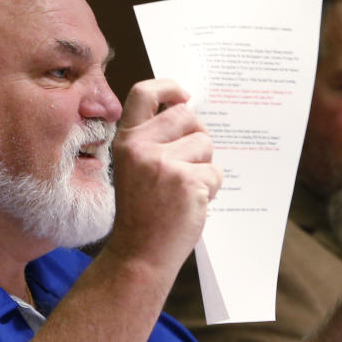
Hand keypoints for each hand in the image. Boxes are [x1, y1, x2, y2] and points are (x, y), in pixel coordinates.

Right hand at [107, 78, 221, 271]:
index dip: (168, 87)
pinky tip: (191, 205)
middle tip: (189, 163)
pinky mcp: (188, 181)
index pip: (144, 93)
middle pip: (187, 116)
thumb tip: (189, 113)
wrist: (139, 254)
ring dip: (204, 167)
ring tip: (184, 191)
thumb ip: (153, 141)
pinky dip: (211, 190)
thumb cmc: (142, 214)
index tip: (183, 95)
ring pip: (205, 144)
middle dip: (197, 135)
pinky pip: (215, 173)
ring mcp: (165, 164)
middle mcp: (142, 147)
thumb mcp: (135, 169)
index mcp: (126, 141)